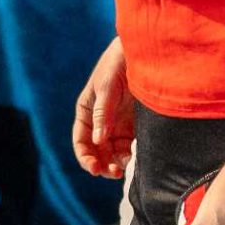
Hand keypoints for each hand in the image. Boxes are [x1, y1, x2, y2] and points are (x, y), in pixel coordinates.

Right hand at [72, 37, 131, 177]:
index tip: (94, 169)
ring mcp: (118, 123)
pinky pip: (130, 146)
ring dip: (117, 162)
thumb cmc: (118, 63)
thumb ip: (103, 113)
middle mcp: (100, 121)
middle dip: (103, 164)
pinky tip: (137, 158)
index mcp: (86, 111)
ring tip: (125, 167)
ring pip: (113, 152)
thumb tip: (98, 141)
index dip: (85, 157)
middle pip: (97, 151)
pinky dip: (131, 155)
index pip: (81, 141)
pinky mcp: (135, 124)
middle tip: (113, 172)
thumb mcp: (107, 87)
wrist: (144, 51)